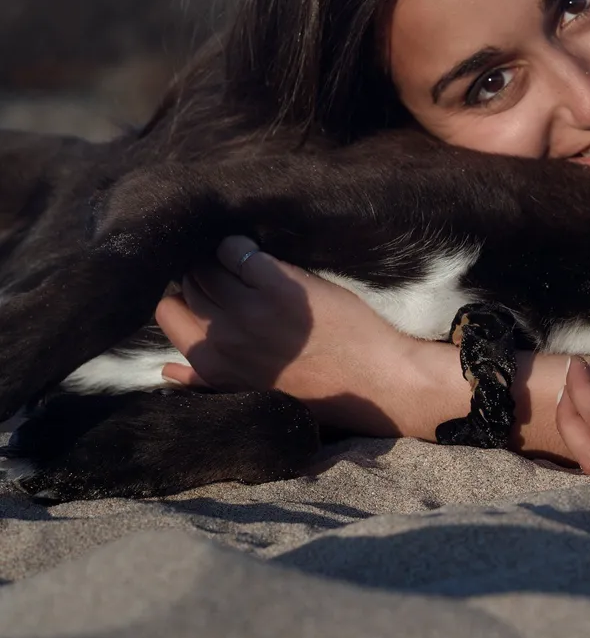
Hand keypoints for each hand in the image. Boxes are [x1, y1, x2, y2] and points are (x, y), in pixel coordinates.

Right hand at [156, 236, 449, 435]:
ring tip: (243, 261)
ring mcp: (249, 309)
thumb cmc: (317, 388)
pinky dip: (240, 245)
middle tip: (229, 272)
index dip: (184, 296)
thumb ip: (205, 379)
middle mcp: (222, 336)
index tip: (205, 290)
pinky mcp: (280, 286)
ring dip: (220, 257)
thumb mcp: (251, 392)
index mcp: (212, 364)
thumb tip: (167, 369)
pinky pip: (238, 250)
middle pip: (188, 284)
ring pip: (208, 265)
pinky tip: (254, 251)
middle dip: (203, 274)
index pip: (167, 313)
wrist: (373, 381)